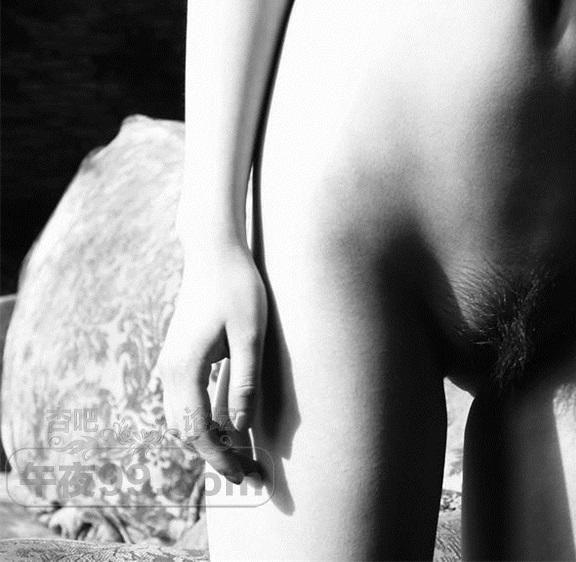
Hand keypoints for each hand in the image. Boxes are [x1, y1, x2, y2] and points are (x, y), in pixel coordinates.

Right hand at [159, 242, 265, 483]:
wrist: (213, 252)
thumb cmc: (237, 289)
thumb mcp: (251, 336)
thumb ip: (244, 382)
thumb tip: (241, 428)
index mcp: (185, 369)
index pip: (197, 431)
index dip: (220, 459)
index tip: (244, 476)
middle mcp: (171, 372)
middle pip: (187, 430)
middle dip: (217, 456)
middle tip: (252, 473)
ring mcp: (172, 364)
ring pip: (186, 418)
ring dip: (212, 440)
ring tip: (245, 455)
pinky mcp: (181, 357)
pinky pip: (190, 400)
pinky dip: (208, 419)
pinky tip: (233, 426)